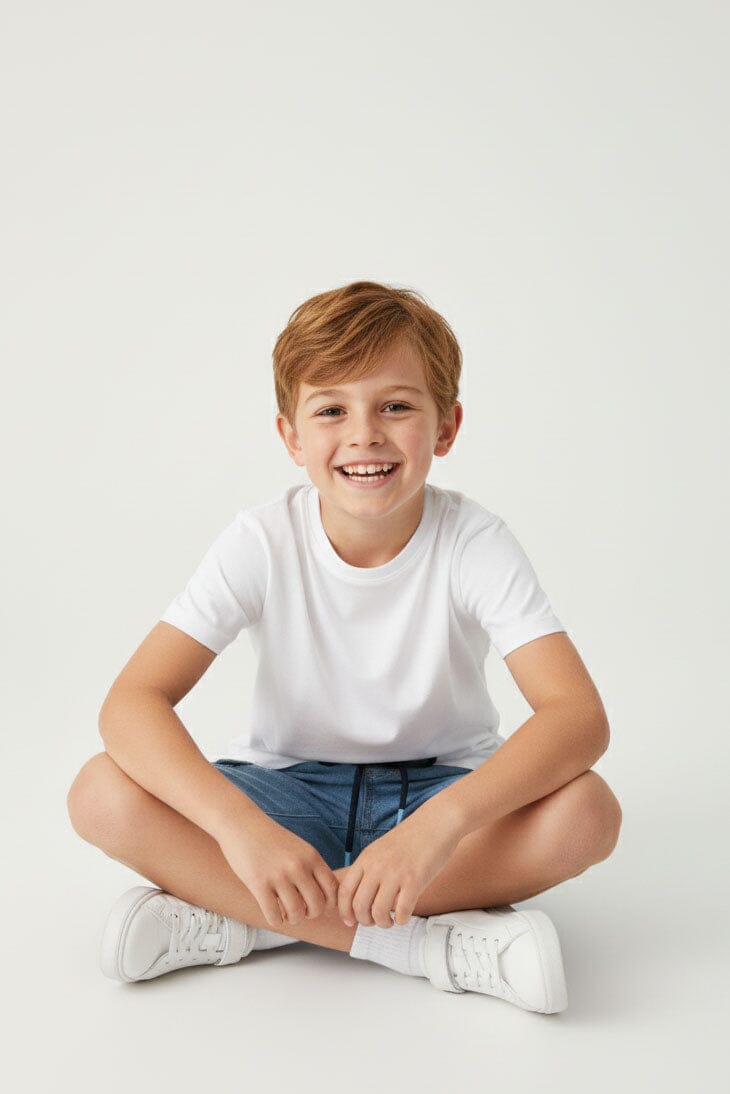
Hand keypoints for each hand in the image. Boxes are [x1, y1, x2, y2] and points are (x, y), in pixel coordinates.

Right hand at [217, 812, 339, 929]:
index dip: (328, 904)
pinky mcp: (258, 884)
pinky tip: (271, 912)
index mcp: (312, 856)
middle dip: (309, 914)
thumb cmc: (270, 839)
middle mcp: (299, 866)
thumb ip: (312, 869)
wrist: (241, 823)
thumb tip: (326, 899)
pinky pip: (274, 916)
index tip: (315, 904)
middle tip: (299, 909)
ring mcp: (279, 875)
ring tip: (285, 912)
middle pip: (317, 906)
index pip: (333, 890)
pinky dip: (275, 920)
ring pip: (296, 914)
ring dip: (292, 919)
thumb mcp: (299, 848)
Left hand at [337, 806, 463, 927]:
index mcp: (366, 858)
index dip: (344, 912)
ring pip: (379, 912)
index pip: (345, 891)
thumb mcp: (381, 849)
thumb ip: (370, 869)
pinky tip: (404, 916)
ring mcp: (395, 873)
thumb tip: (361, 897)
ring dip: (383, 923)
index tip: (351, 922)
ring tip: (390, 920)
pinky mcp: (415, 880)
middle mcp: (377, 866)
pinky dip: (402, 920)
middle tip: (374, 922)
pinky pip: (402, 912)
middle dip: (365, 921)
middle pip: (359, 906)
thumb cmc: (411, 838)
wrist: (437, 822)